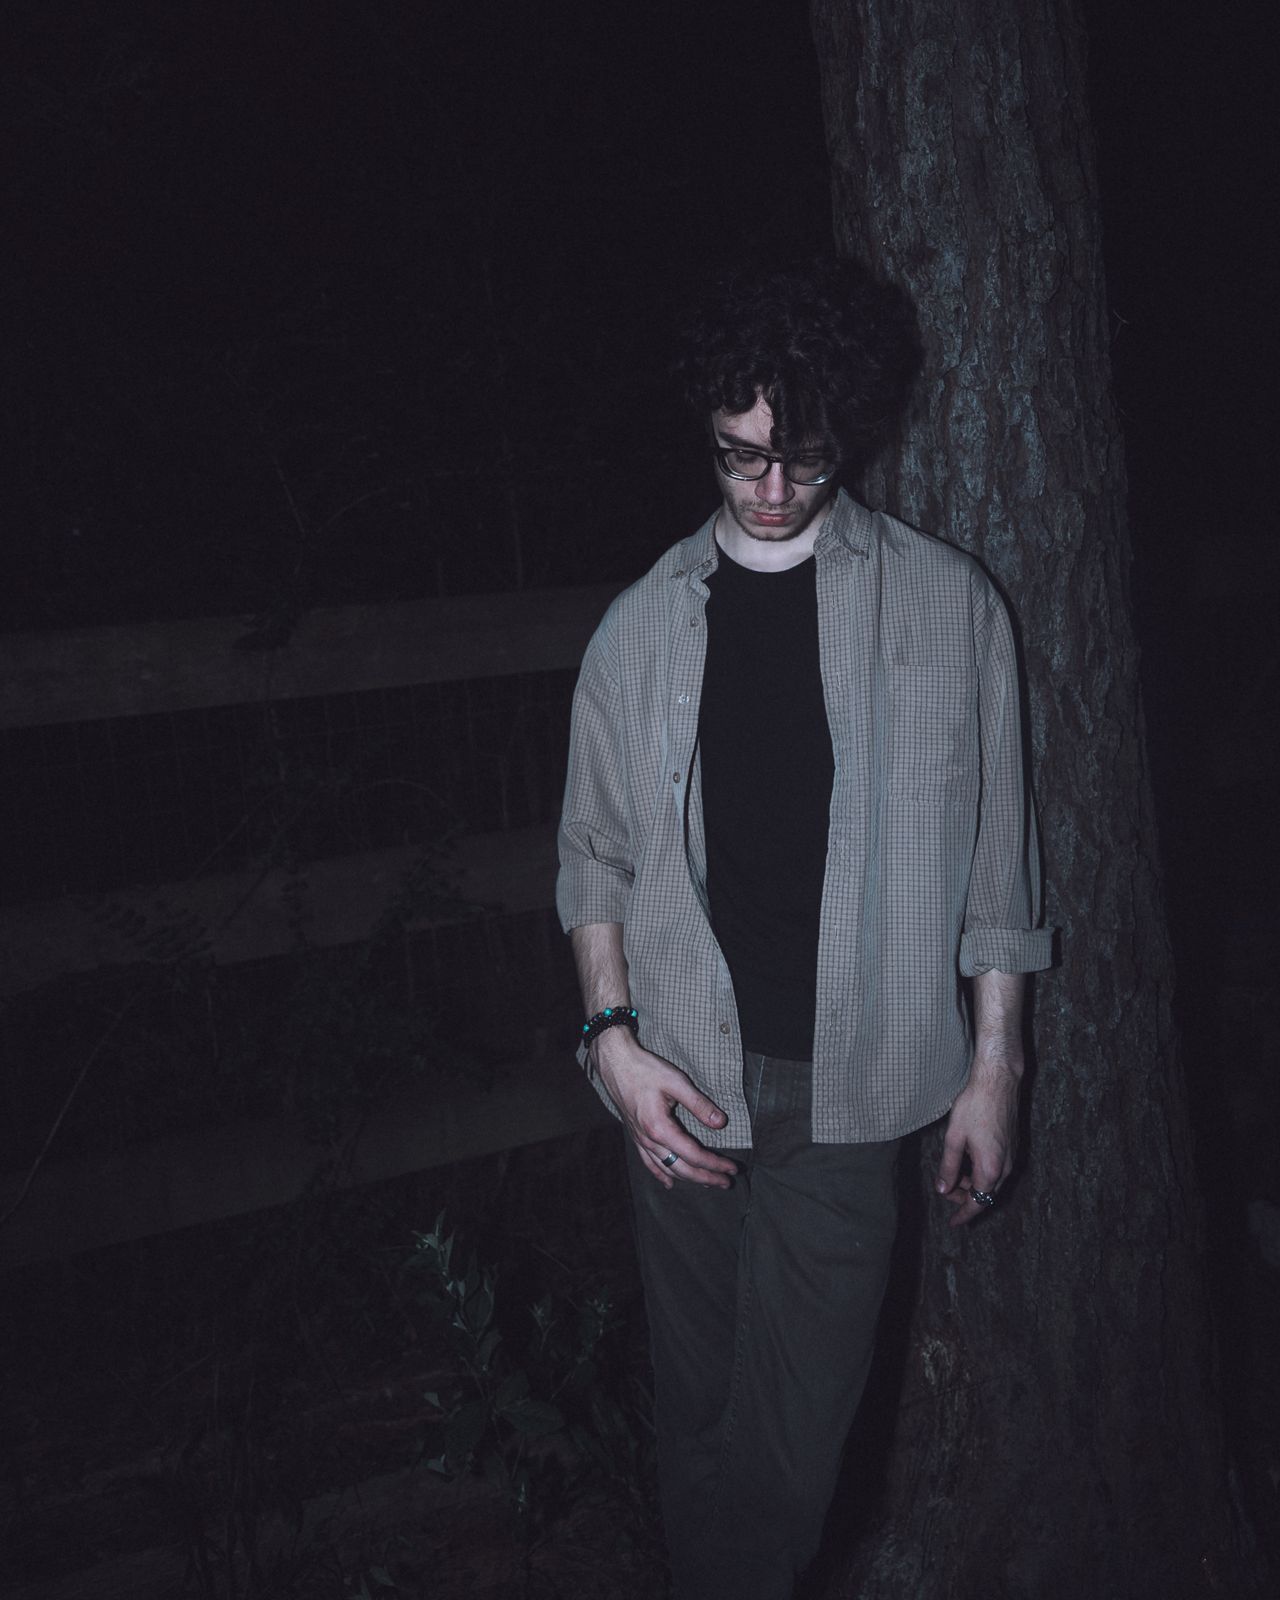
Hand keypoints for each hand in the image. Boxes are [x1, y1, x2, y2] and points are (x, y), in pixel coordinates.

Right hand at [591, 1030, 737, 1190]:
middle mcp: (649, 1140)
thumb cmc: (645, 1070)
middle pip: (681, 1169)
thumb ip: (699, 1104)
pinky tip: (669, 1183)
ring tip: (708, 1183)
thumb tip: (720, 1123)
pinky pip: (649, 1163)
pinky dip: (662, 1175)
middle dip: (706, 1178)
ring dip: (689, 1179)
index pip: (694, 1155)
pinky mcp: (635, 1136)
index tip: (732, 1168)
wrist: (615, 1063)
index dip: (715, 1164)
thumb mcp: (677, 1082)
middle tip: (727, 1182)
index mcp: (660, 1128)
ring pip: (667, 1169)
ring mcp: (640, 1140)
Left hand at [936, 1060, 1019, 1227]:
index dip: (964, 1214)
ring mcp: (1011, 1156)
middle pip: (986, 1195)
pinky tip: (968, 1161)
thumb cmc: (975, 1106)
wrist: (998, 1081)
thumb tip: (942, 1189)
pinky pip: (998, 1169)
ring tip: (954, 1177)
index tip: (953, 1223)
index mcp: (990, 1168)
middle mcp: (1005, 1166)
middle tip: (946, 1192)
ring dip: (974, 1185)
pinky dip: (982, 1174)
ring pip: (992, 1182)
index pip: (977, 1203)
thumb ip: (949, 1166)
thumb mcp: (954, 1138)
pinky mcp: (1012, 1145)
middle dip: (966, 1199)